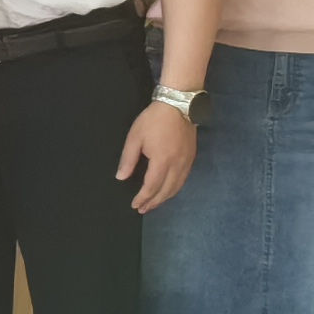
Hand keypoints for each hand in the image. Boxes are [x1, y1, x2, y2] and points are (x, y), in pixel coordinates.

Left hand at [117, 99, 197, 213]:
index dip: (143, 198)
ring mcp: (187, 162)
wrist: (179, 105)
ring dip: (165, 198)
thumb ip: (128, 159)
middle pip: (166, 191)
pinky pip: (183, 179)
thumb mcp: (135, 138)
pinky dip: (174, 189)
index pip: (152, 186)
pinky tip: (167, 190)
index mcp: (162, 161)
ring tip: (153, 203)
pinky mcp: (192, 158)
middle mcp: (177, 165)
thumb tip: (121, 177)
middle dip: (154, 202)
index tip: (135, 204)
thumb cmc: (153, 120)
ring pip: (177, 187)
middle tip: (142, 209)